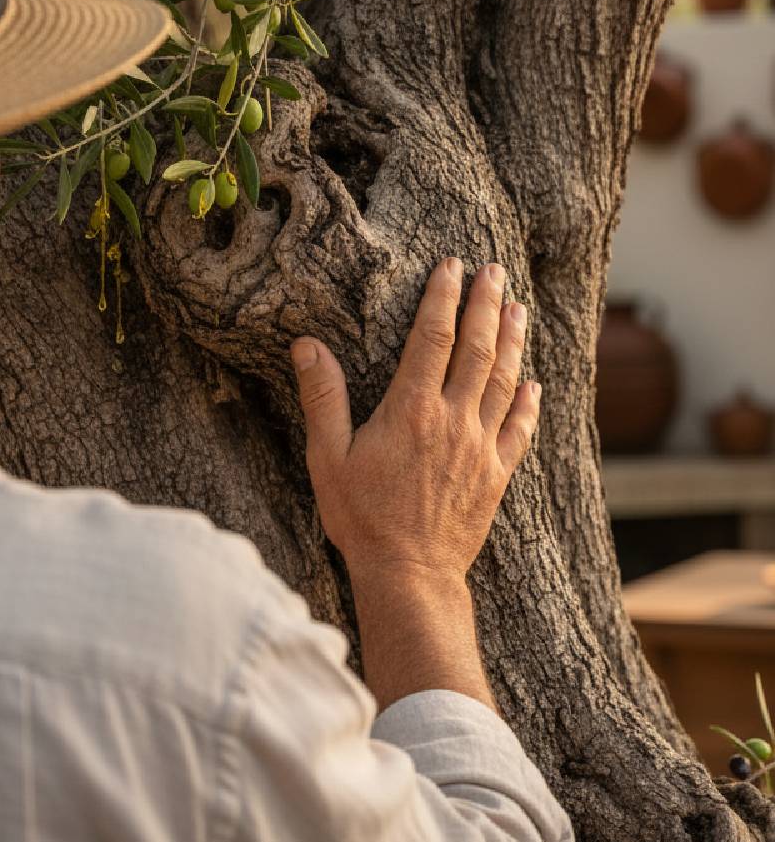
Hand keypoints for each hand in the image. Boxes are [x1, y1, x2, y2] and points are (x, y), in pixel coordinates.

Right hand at [290, 258, 539, 587]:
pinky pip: (520, 429)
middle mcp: (453, 420)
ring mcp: (480, 447)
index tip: (451, 267)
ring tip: (519, 308)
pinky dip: (528, 401)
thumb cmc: (362, 517)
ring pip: (504, 380)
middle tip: (494, 271)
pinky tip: (533, 383)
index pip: (432, 337)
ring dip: (514, 340)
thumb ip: (323, 398)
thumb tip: (307, 345)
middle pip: (477, 349)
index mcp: (411, 409)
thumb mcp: (328, 457)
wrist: (409, 574)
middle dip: (486, 305)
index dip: (443, 297)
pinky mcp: (496, 474)